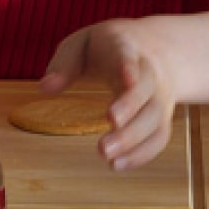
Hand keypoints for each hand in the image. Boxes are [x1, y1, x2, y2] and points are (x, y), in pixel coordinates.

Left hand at [39, 18, 177, 170]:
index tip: (126, 79)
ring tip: (106, 156)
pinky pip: (159, 136)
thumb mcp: (83, 43)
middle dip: (129, 110)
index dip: (129, 66)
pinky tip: (118, 165)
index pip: (128, 55)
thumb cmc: (109, 48)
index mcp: (125, 46)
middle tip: (105, 133)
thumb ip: (66, 63)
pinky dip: (142, 154)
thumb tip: (45, 87)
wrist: (158, 48)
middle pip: (145, 91)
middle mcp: (148, 71)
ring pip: (154, 118)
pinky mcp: (163, 115)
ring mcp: (159, 95)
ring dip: (133, 140)